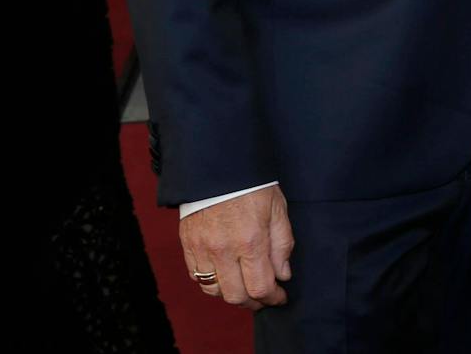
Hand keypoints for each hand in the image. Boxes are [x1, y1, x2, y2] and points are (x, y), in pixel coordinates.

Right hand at [180, 185, 294, 309]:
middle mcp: (223, 250)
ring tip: (245, 287)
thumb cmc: (252, 186)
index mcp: (250, 241)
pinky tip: (225, 275)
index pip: (260, 287)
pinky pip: (196, 277)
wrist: (218, 167)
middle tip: (264, 297)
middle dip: (253, 302)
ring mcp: (202, 249)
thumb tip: (283, 275)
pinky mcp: (188, 246)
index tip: (280, 297)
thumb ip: (282, 245)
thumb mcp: (277, 210)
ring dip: (231, 294)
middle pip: (235, 296)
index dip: (272, 297)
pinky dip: (212, 282)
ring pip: (214, 291)